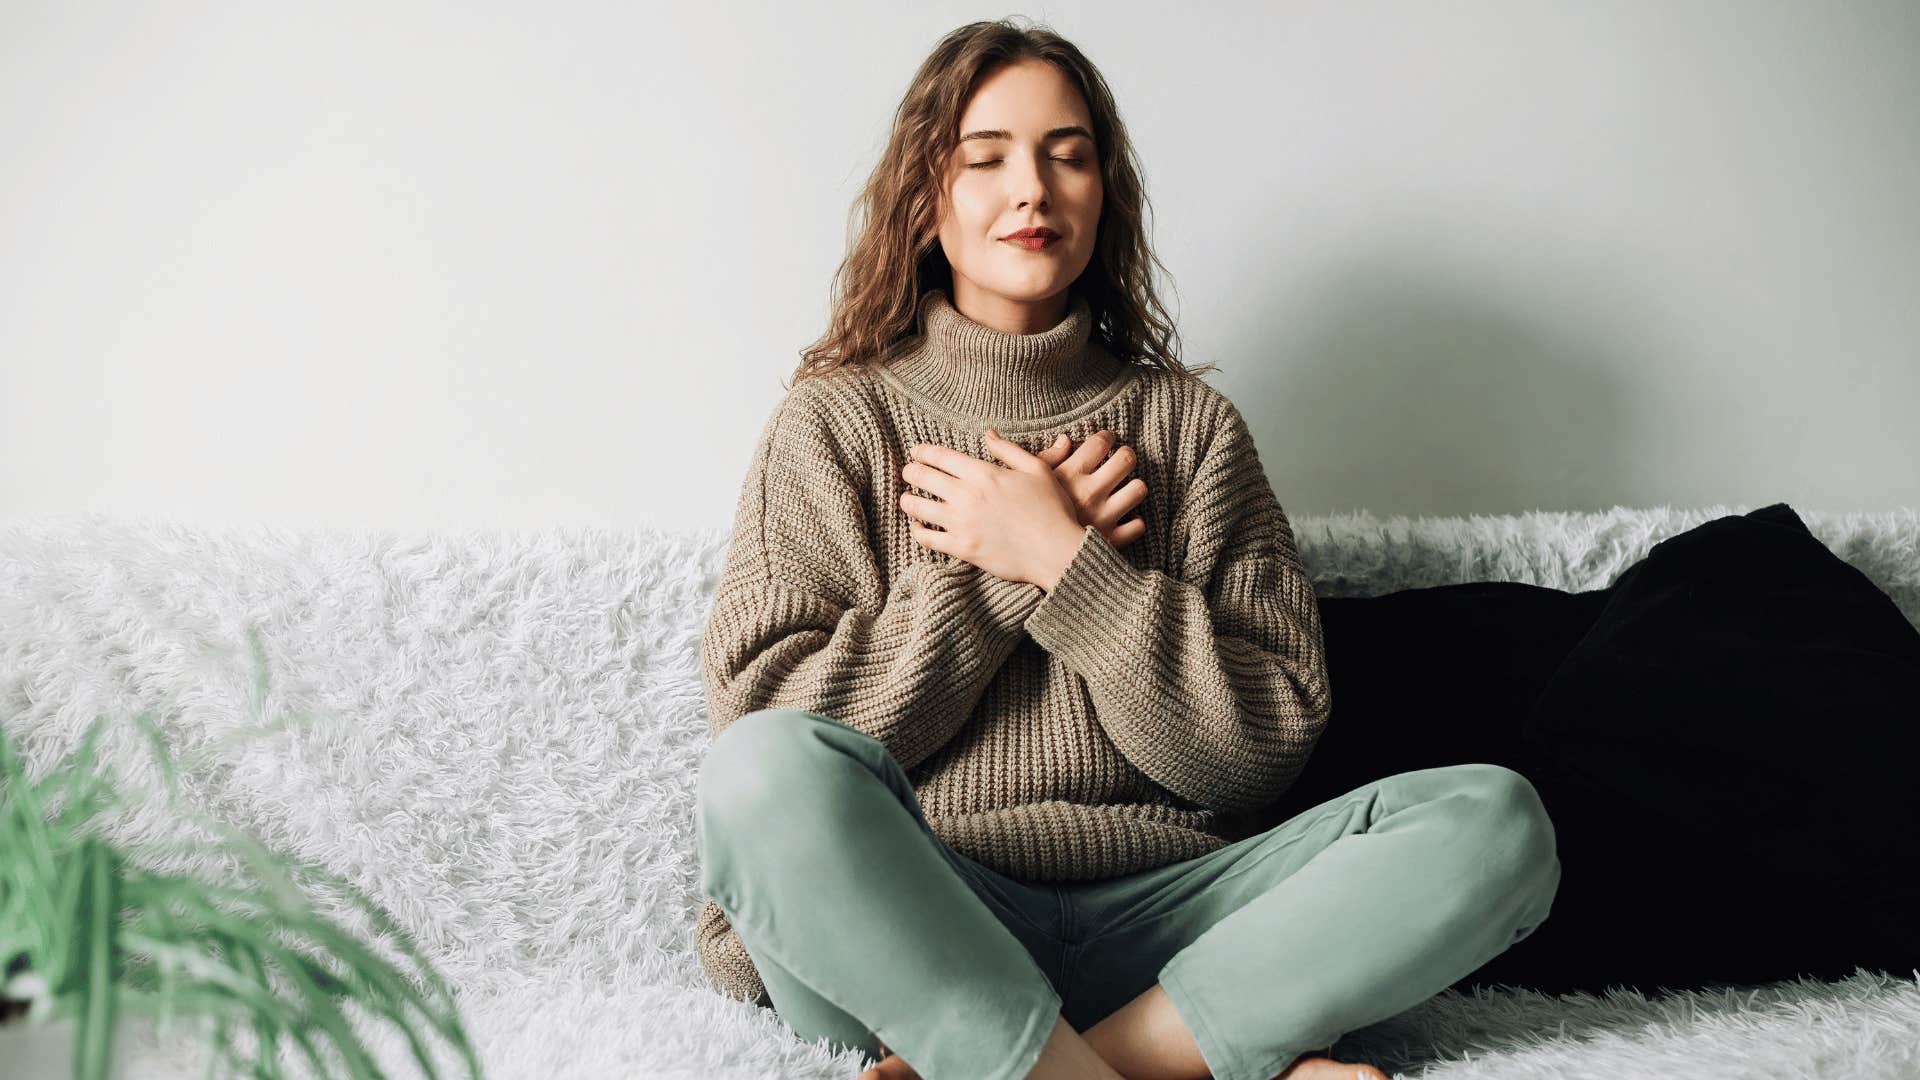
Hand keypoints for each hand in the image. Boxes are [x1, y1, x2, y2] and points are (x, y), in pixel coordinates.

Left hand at [899, 430, 1086, 588]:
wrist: (1057, 552)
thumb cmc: (1052, 509)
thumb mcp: (1036, 469)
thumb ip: (1008, 450)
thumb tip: (988, 434)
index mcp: (983, 473)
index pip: (940, 456)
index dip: (922, 451)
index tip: (916, 451)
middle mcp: (966, 495)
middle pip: (921, 477)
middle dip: (910, 471)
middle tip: (908, 472)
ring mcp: (961, 523)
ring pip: (917, 507)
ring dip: (907, 500)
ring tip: (907, 499)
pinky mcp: (961, 548)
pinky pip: (926, 538)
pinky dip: (917, 531)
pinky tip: (918, 527)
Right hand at [1033, 429, 1148, 549]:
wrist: (1030, 557)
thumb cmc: (1024, 516)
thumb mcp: (1027, 482)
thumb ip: (1047, 458)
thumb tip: (1065, 439)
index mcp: (1070, 475)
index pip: (1101, 442)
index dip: (1107, 437)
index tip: (1106, 440)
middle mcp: (1090, 493)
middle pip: (1126, 459)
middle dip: (1126, 456)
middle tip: (1120, 460)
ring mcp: (1103, 517)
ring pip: (1138, 489)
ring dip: (1133, 488)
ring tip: (1124, 489)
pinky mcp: (1111, 541)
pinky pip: (1137, 525)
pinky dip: (1132, 523)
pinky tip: (1121, 520)